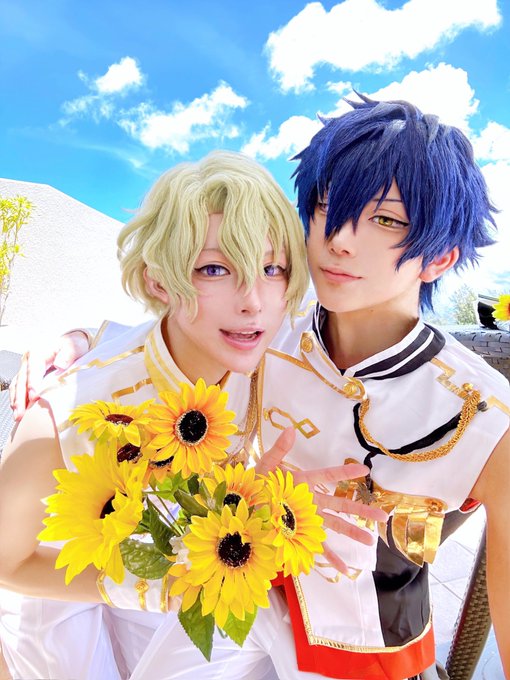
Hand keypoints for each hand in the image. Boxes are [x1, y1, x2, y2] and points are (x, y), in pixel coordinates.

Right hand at [10, 331, 90, 420]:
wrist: (71, 343)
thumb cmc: (73, 345)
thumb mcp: (74, 346)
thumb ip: (67, 354)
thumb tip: (59, 365)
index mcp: (38, 352)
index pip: (33, 369)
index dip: (33, 384)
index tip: (34, 396)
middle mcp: (28, 360)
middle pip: (21, 380)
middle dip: (20, 398)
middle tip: (21, 413)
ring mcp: (26, 368)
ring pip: (17, 385)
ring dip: (17, 401)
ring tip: (18, 416)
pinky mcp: (27, 376)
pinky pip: (18, 388)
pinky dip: (17, 399)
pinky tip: (19, 410)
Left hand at [257, 427, 387, 574]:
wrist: (239, 507)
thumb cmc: (253, 486)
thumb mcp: (264, 467)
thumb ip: (279, 450)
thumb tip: (290, 429)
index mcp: (302, 483)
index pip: (328, 476)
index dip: (345, 473)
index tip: (366, 469)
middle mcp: (309, 502)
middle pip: (340, 505)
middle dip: (361, 510)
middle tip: (382, 516)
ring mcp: (305, 520)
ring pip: (334, 526)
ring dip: (352, 534)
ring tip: (371, 542)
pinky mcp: (298, 536)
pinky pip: (317, 548)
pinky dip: (330, 559)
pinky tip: (344, 570)